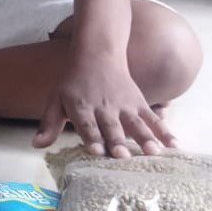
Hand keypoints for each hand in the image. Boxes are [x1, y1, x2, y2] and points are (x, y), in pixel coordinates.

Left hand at [33, 50, 175, 157]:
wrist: (96, 53)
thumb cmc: (73, 82)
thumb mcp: (55, 100)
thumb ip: (48, 124)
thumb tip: (36, 145)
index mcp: (81, 107)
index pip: (86, 125)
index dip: (91, 138)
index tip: (96, 152)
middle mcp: (103, 107)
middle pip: (111, 127)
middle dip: (117, 142)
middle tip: (123, 157)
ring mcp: (124, 105)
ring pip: (136, 123)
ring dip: (145, 139)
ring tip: (154, 153)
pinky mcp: (139, 103)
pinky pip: (153, 118)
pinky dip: (165, 131)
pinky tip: (176, 146)